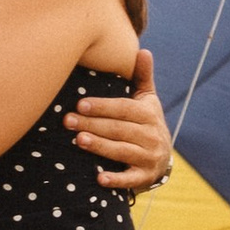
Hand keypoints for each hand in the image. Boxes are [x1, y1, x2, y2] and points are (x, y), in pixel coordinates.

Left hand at [74, 46, 174, 193]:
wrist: (162, 158)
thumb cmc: (146, 122)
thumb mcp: (148, 99)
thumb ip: (142, 76)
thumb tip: (143, 50)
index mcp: (148, 114)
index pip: (124, 109)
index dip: (103, 107)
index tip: (80, 104)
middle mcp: (151, 136)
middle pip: (118, 129)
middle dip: (92, 125)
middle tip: (67, 121)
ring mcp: (149, 158)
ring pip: (122, 151)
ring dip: (100, 146)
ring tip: (78, 140)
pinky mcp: (144, 177)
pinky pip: (130, 179)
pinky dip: (115, 180)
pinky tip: (98, 178)